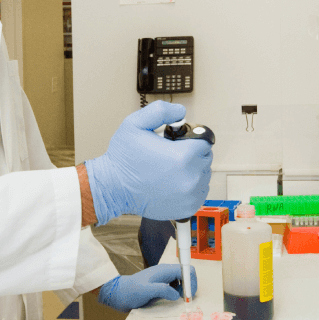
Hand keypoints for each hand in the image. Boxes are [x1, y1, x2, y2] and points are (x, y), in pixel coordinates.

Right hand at [84, 101, 211, 224]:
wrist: (112, 188)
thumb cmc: (123, 159)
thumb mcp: (135, 123)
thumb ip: (161, 111)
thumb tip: (181, 113)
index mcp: (182, 157)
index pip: (205, 141)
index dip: (191, 138)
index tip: (177, 141)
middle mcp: (190, 178)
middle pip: (205, 158)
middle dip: (192, 153)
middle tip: (171, 154)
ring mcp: (190, 196)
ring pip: (204, 175)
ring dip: (192, 170)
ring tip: (170, 169)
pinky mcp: (188, 208)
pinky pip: (200, 192)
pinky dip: (190, 186)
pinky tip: (172, 182)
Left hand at [97, 264, 194, 312]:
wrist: (119, 293)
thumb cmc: (131, 291)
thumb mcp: (146, 291)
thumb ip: (162, 290)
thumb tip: (176, 294)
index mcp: (164, 270)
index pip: (186, 270)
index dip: (191, 282)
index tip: (188, 295)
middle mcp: (165, 272)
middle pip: (185, 274)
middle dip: (189, 286)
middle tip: (184, 299)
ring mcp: (162, 278)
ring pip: (181, 281)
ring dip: (183, 290)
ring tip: (178, 300)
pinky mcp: (160, 285)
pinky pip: (174, 287)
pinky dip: (177, 293)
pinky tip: (171, 300)